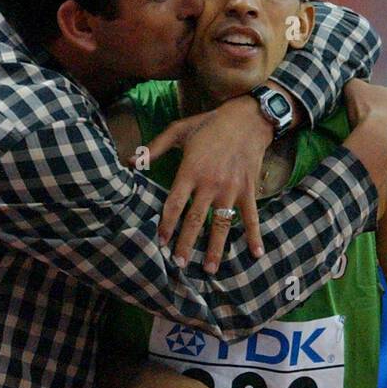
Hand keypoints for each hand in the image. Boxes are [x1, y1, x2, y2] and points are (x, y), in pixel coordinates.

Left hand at [148, 96, 275, 271]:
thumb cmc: (210, 124)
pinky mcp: (248, 190)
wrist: (248, 118)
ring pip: (221, 225)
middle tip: (179, 264)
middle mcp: (210, 183)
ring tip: (209, 270)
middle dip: (186, 244)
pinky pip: (251, 217)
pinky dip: (254, 235)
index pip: (174, 204)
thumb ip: (154, 148)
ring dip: (215, 249)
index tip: (161, 242)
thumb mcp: (179, 130)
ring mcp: (231, 189)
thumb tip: (130, 161)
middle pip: (195, 220)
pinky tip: (255, 253)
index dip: (167, 225)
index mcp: (190, 170)